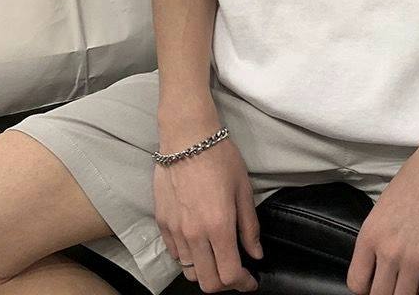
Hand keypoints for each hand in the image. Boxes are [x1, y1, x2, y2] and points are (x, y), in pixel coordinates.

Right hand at [153, 131, 263, 291]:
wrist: (188, 137)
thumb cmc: (220, 158)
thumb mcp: (243, 190)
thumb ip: (249, 226)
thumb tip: (256, 254)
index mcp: (219, 226)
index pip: (230, 275)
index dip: (243, 284)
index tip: (250, 281)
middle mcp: (194, 234)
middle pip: (207, 282)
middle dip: (224, 284)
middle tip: (236, 272)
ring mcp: (175, 230)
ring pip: (189, 271)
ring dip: (205, 272)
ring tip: (216, 257)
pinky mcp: (162, 223)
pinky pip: (175, 253)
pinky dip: (189, 257)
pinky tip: (199, 242)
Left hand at [346, 132, 418, 294]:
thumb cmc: (417, 177)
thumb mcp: (385, 204)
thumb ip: (380, 234)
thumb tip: (380, 259)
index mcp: (370, 234)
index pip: (356, 282)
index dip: (366, 290)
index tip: (377, 286)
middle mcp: (387, 250)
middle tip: (399, 287)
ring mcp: (413, 258)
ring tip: (415, 287)